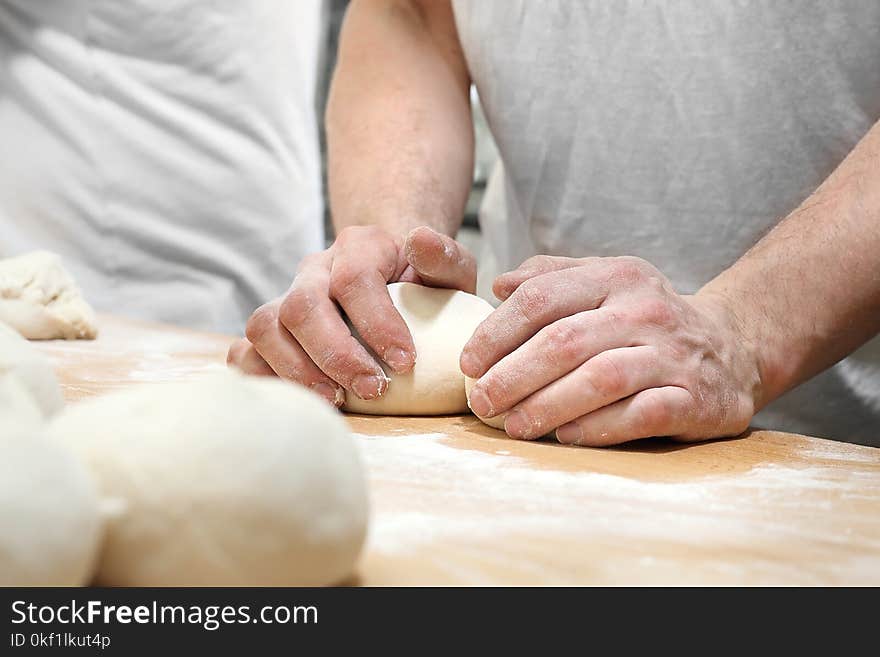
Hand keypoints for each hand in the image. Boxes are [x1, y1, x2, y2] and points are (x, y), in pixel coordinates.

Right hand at [228, 225, 475, 404]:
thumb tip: (420, 240)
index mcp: (359, 247)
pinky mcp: (270, 331)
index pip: (354, 279)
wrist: (395, 284)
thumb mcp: (449, 270)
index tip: (406, 363)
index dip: (377, 323)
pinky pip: (244, 352)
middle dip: (336, 354)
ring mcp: (285, 298)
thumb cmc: (425, 286)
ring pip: (265, 327)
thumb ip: (444, 258)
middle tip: (372, 389)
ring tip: (337, 401)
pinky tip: (303, 402)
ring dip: (297, 370)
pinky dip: (264, 379)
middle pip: (303, 305)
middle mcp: (314, 269)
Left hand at [460, 255, 762, 445]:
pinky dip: (598, 428)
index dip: (497, 332)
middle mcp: (645, 310)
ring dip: (548, 406)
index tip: (468, 363)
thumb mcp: (605, 282)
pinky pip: (640, 414)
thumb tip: (498, 284)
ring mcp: (672, 355)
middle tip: (481, 401)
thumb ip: (551, 277)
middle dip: (512, 375)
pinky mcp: (695, 398)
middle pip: (564, 341)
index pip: (542, 297)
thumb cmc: (646, 319)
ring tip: (513, 425)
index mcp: (615, 277)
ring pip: (600, 379)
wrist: (732, 347)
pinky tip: (566, 437)